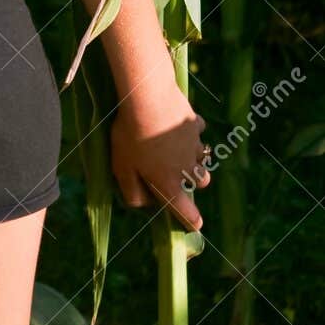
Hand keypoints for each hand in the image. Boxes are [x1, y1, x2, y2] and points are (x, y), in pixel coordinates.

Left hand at [110, 88, 211, 231]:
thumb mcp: (122, 168)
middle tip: (176, 172)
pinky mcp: (195, 123)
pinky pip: (197, 131)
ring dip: (193, 156)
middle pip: (202, 182)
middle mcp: (187, 167)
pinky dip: (190, 130)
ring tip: (175, 146)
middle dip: (193, 182)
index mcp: (169, 183)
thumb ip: (132, 191)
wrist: (150, 99)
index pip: (187, 212)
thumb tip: (141, 204)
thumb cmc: (132, 137)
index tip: (195, 224)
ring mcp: (195, 145)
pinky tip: (175, 121)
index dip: (191, 221)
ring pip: (202, 157)